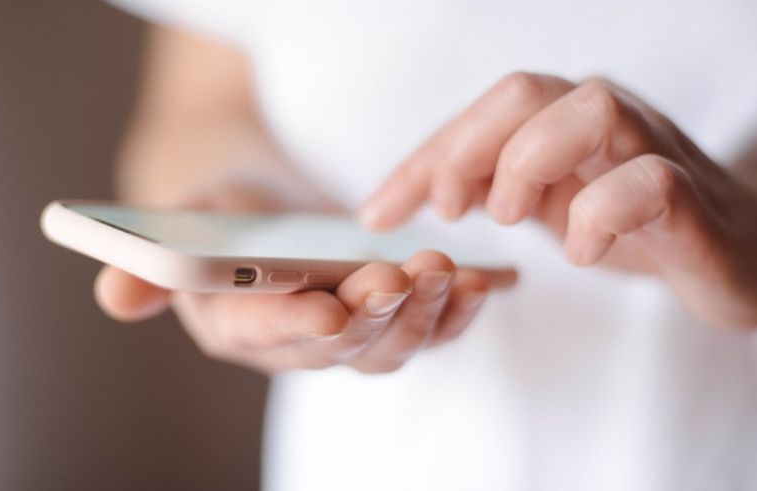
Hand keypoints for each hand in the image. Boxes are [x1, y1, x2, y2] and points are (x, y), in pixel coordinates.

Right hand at [94, 184, 515, 372]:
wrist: (254, 209)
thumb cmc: (214, 213)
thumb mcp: (174, 223)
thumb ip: (150, 261)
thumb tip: (116, 293)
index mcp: (232, 325)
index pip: (259, 334)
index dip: (291, 325)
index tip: (325, 311)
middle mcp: (291, 344)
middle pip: (337, 347)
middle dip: (372, 315)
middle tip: (400, 275)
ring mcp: (344, 338)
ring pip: (388, 346)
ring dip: (419, 312)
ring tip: (443, 269)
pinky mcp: (384, 320)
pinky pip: (425, 330)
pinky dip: (453, 312)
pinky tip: (481, 282)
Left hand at [360, 73, 756, 327]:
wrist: (735, 254)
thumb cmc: (632, 222)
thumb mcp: (546, 202)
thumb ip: (490, 187)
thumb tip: (423, 190)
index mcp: (562, 118)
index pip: (480, 113)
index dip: (421, 160)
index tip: (377, 214)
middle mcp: (606, 118)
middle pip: (527, 92)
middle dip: (470, 148)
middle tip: (449, 211)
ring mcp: (653, 150)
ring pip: (594, 110)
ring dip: (530, 164)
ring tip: (509, 220)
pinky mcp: (692, 198)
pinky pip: (650, 183)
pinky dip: (600, 216)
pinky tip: (577, 252)